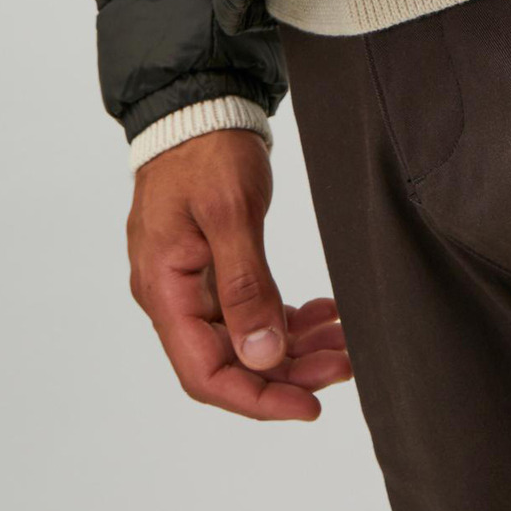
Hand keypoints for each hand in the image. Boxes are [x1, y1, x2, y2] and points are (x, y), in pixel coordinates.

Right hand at [127, 127, 352, 419]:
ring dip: (294, 345)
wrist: (200, 105)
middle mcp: (173, 296)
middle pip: (229, 360)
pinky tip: (322, 312)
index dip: (259, 398)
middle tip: (346, 363)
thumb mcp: (230, 212)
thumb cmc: (208, 150)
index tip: (311, 406)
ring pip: (244, 337)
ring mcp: (192, 283)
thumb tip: (262, 355)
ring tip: (344, 339)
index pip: (206, 372)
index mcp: (165, 290)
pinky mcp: (212, 266)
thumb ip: (245, 285)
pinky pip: (249, 309)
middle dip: (289, 371)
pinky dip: (286, 316)